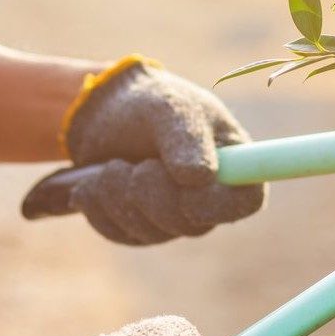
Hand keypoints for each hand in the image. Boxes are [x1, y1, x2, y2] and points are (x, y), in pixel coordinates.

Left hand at [63, 58, 265, 244]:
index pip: (245, 202)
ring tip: (108, 167)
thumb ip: (187, 137)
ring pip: (151, 232)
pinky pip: (122, 233)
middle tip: (131, 165)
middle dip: (152, 194)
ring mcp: (176, 217)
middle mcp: (210, 197)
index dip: (217, 203)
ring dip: (119, 197)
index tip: (187, 184)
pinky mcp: (141, 227)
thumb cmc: (151, 101)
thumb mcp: (170, 106)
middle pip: (192, 224)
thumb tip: (200, 178)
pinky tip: (89, 186)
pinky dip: (100, 209)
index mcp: (234, 164)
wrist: (107, 112)